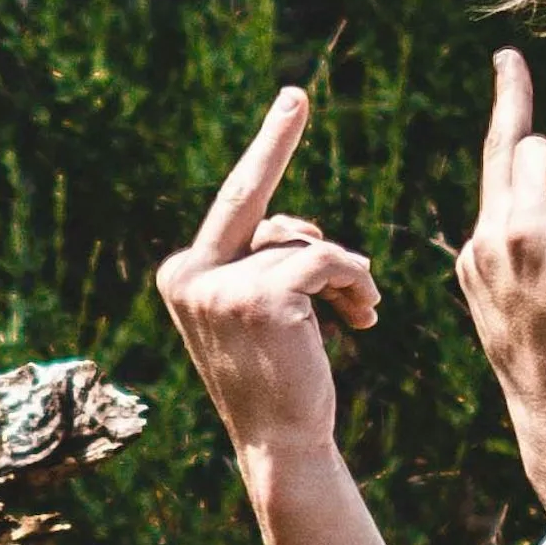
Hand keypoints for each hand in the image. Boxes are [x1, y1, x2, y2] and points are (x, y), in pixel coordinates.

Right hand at [156, 86, 378, 476]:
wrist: (282, 443)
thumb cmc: (280, 380)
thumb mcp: (260, 312)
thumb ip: (265, 263)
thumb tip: (299, 230)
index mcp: (182, 274)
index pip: (233, 205)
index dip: (266, 152)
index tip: (291, 101)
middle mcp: (188, 274)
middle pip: (253, 202)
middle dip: (280, 158)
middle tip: (304, 122)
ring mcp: (220, 285)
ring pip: (305, 243)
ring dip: (345, 275)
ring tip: (359, 316)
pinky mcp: (260, 298)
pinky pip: (328, 261)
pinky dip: (356, 284)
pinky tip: (363, 320)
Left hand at [455, 53, 545, 459]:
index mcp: (523, 228)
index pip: (527, 145)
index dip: (540, 116)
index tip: (509, 60)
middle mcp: (488, 240)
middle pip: (503, 160)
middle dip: (518, 120)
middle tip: (509, 68)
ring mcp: (476, 265)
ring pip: (506, 199)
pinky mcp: (475, 286)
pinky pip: (502, 234)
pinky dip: (534, 227)